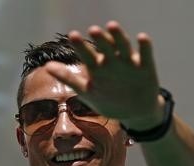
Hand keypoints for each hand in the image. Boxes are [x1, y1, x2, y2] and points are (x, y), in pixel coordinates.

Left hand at [44, 21, 162, 129]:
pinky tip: (142, 37)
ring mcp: (129, 62)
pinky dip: (144, 46)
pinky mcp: (146, 67)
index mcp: (98, 65)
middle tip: (92, 30)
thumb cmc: (108, 99)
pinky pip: (146, 54)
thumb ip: (68, 78)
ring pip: (123, 46)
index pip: (88, 53)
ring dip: (118, 36)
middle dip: (99, 39)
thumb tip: (47, 67)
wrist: (136, 112)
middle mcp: (113, 60)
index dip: (81, 45)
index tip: (72, 35)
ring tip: (112, 26)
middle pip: (105, 46)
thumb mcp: (87, 91)